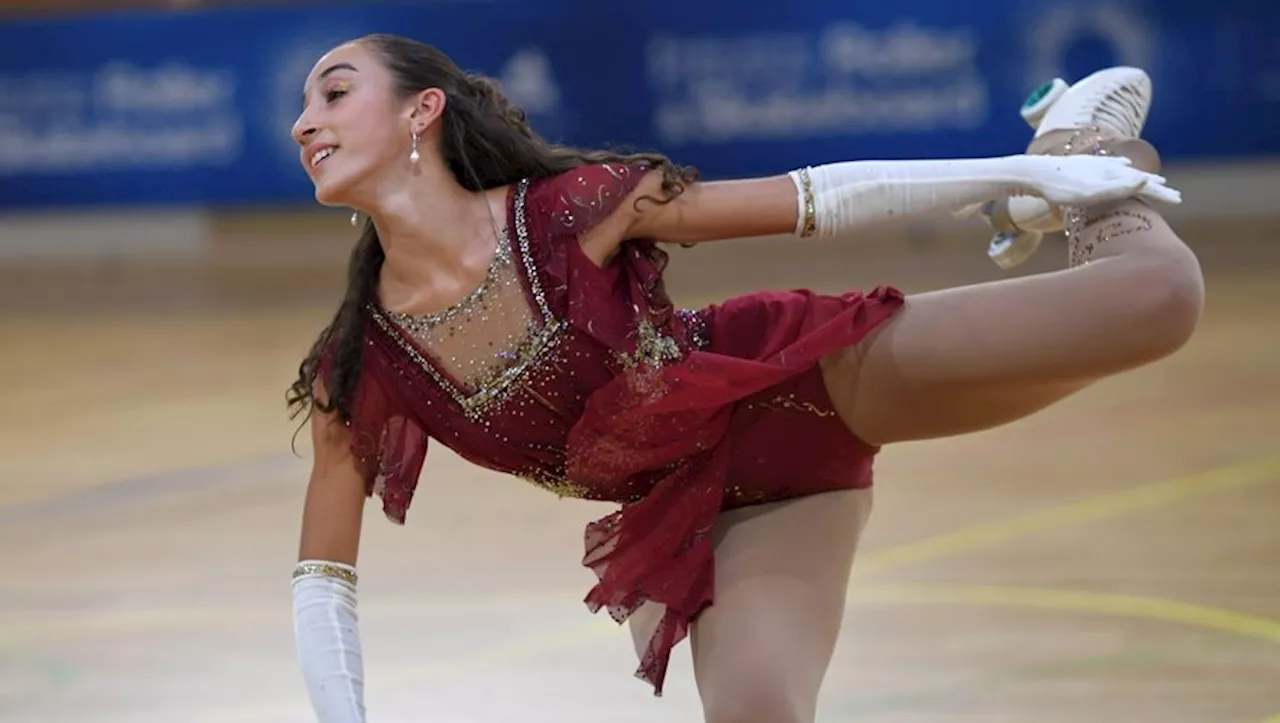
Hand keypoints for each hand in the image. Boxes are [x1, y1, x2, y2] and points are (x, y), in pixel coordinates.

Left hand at [1019, 154, 1181, 206]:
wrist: (1034, 172)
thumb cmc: (1060, 188)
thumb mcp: (1089, 193)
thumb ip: (1117, 188)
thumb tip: (1145, 179)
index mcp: (1113, 174)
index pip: (1144, 185)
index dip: (1160, 193)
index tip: (1178, 200)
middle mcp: (1109, 166)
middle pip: (1139, 177)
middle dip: (1157, 187)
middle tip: (1175, 195)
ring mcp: (1098, 164)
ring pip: (1128, 170)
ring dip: (1143, 176)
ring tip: (1155, 179)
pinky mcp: (1086, 164)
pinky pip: (1112, 164)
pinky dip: (1123, 166)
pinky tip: (1123, 164)